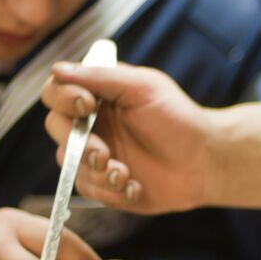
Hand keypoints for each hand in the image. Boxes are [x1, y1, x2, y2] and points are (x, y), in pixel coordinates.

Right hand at [41, 63, 213, 213]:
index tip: (86, 105)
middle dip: (77, 142)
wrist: (204, 161)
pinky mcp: (104, 183)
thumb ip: (101, 77)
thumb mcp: (143, 87)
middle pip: (56, 127)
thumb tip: (57, 70)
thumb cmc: (178, 119)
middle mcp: (90, 124)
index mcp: (97, 95)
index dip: (63, 98)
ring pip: (68, 162)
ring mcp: (95, 154)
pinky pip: (88, 189)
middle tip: (103, 153)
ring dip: (95, 170)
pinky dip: (110, 190)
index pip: (56, 91)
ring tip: (125, 174)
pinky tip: (136, 186)